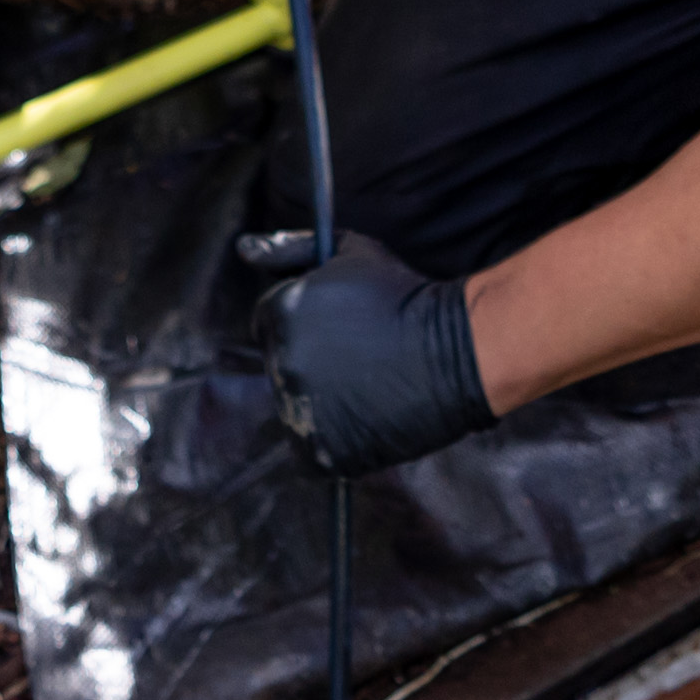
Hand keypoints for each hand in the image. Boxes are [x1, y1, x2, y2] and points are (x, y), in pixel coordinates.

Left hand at [253, 230, 497, 475]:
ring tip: (366, 386)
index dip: (303, 324)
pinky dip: (330, 441)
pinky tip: (363, 418)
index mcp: (280, 313)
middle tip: (357, 357)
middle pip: (281, 365)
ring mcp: (300, 410)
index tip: (335, 329)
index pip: (269, 323)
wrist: (456, 350)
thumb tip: (243, 248)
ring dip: (318, 400)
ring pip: (294, 408)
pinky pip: (309, 450)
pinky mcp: (320, 451)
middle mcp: (282, 363)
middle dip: (310, 360)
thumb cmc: (402, 294)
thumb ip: (290, 248)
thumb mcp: (348, 254)